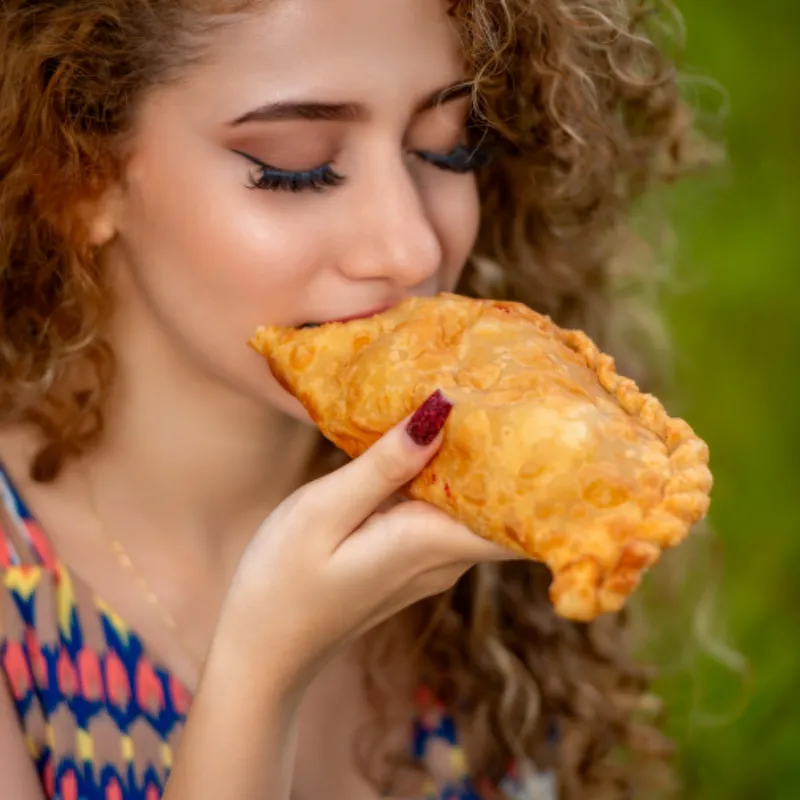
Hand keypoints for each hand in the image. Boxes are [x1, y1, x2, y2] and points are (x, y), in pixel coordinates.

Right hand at [221, 390, 513, 691]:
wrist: (264, 651)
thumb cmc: (282, 581)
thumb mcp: (324, 511)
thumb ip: (384, 466)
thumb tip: (440, 412)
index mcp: (430, 543)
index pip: (518, 518)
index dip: (538, 474)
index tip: (539, 420)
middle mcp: (445, 559)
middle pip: (504, 509)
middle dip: (511, 458)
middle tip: (506, 395)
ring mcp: (432, 566)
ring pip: (479, 513)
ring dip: (479, 468)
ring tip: (476, 409)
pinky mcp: (414, 564)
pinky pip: (451, 520)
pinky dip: (450, 485)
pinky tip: (434, 450)